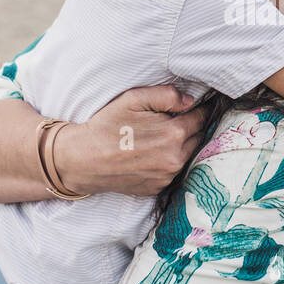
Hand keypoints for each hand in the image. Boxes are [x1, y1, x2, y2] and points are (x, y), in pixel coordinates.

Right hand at [54, 85, 207, 196]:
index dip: (199, 110)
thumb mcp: (133, 99)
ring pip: (187, 156)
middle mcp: (175, 159)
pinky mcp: (157, 188)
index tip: (197, 106)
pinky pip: (172, 172)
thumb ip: (166, 96)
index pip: (200, 118)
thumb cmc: (106, 126)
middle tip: (177, 120)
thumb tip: (190, 101)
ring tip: (161, 137)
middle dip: (191, 128)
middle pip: (198, 138)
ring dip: (182, 146)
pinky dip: (168, 162)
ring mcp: (166, 177)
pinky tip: (152, 154)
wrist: (83, 159)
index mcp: (173, 134)